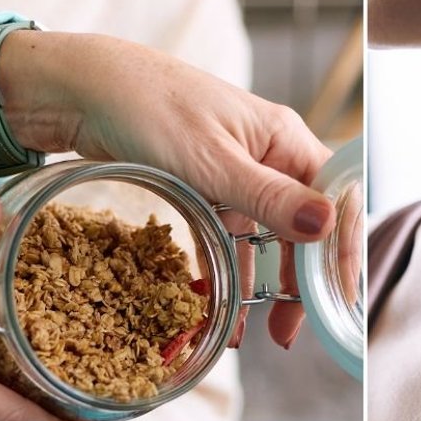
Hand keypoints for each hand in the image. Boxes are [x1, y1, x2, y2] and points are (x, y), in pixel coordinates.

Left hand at [0, 31, 337, 346]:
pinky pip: (225, 235)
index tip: (337, 300)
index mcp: (283, 140)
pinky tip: (221, 304)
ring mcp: (232, 172)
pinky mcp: (199, 186)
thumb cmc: (146, 106)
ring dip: (264, 283)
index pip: (335, 199)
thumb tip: (325, 225)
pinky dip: (227, 270)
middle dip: (303, 280)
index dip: (341, 251)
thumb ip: (268, 197)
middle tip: (293, 330)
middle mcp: (265, 156)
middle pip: (303, 225)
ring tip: (264, 332)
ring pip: (263, 236)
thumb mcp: (211, 160)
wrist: (78, 88)